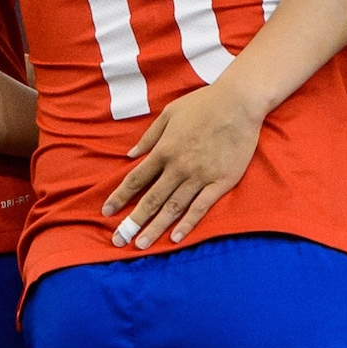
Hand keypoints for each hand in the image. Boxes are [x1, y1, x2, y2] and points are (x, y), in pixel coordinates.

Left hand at [99, 82, 266, 248]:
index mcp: (164, 149)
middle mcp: (178, 167)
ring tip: (141, 245)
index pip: (136, 179)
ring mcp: (199, 176)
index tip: (107, 212)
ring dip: (155, 228)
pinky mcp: (220, 182)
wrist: (239, 103)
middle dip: (133, 221)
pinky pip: (201, 207)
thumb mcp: (170, 113)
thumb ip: (149, 136)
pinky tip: (175, 238)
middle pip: (151, 199)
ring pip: (173, 208)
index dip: (120, 197)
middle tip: (119, 240)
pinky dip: (187, 224)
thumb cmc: (204, 104)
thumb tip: (130, 154)